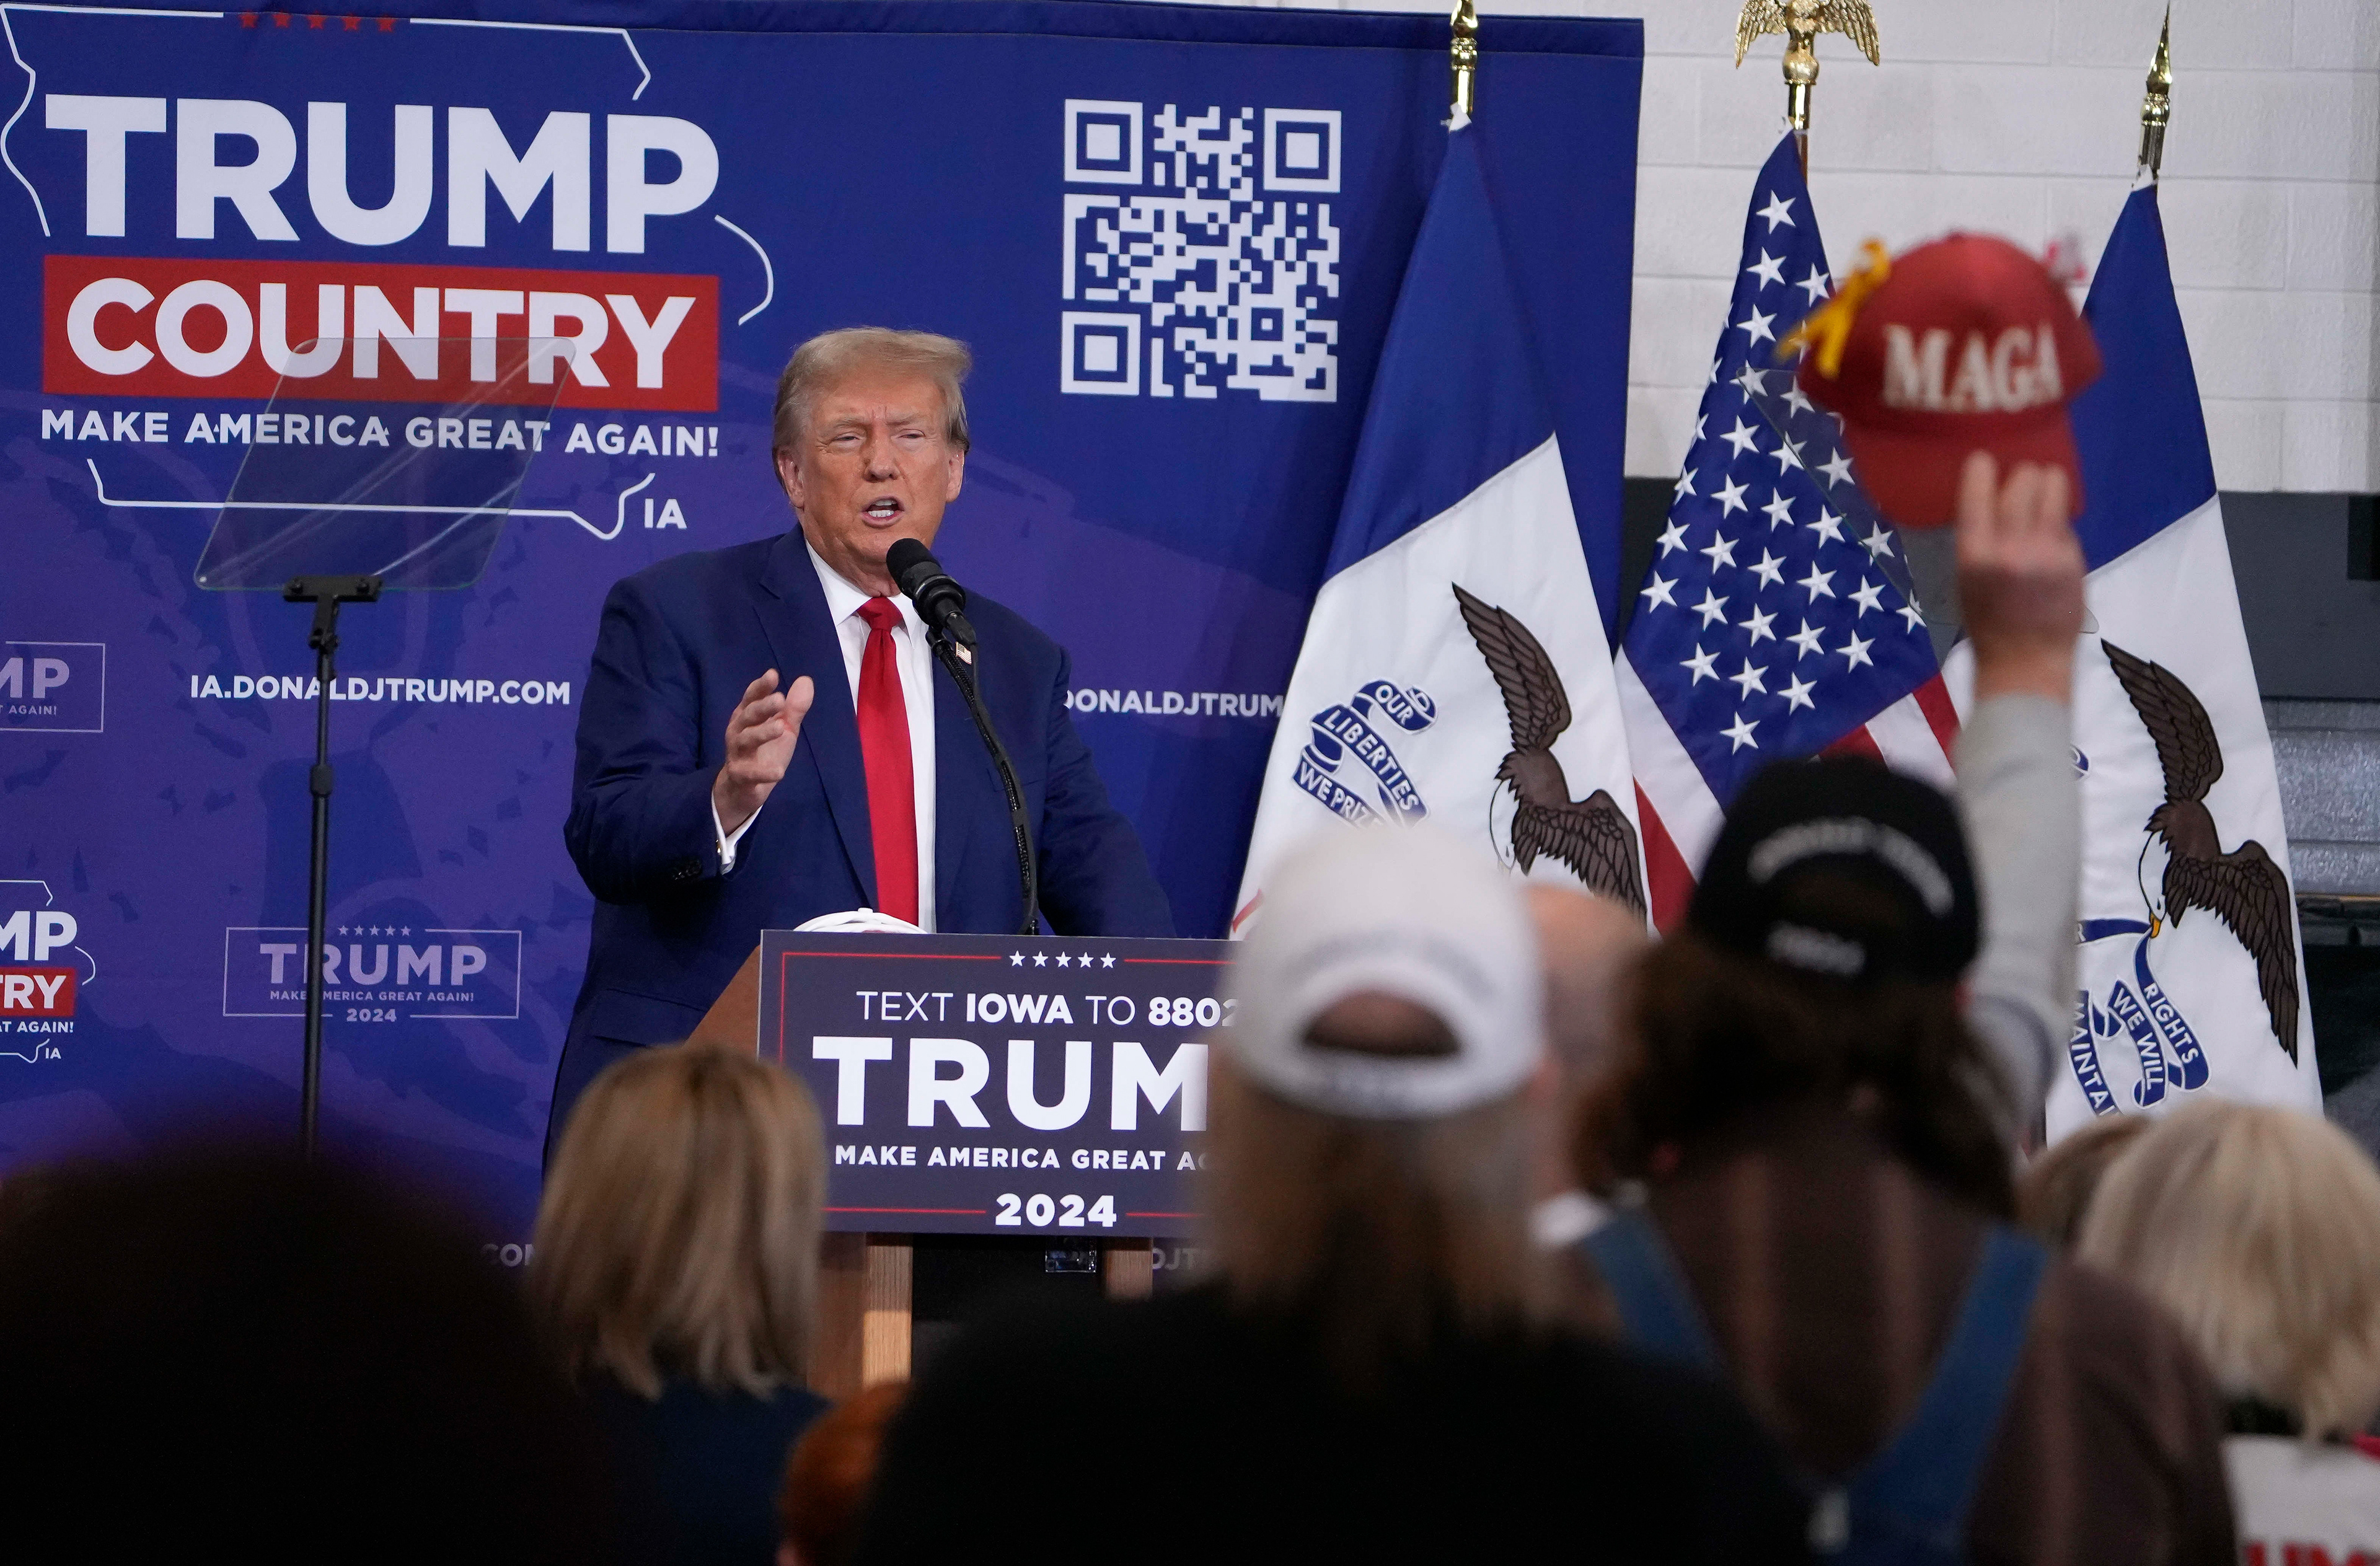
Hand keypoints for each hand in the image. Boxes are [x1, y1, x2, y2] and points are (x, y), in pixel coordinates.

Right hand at [713, 670, 813, 833]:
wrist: (743, 788)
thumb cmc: (764, 751)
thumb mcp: (783, 728)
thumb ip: (793, 708)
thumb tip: (806, 680)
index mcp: (747, 717)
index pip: (752, 698)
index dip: (761, 687)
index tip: (772, 675)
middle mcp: (738, 731)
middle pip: (748, 716)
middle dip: (762, 707)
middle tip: (780, 699)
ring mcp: (737, 754)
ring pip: (747, 740)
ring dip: (762, 733)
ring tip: (780, 728)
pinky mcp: (741, 776)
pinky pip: (751, 774)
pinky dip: (764, 773)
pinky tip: (779, 772)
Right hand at [1956, 451, 2084, 703]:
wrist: (2026, 663)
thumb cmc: (1987, 624)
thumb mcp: (1965, 580)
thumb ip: (1978, 539)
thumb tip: (1991, 496)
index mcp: (1973, 554)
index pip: (1976, 492)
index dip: (1981, 467)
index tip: (1983, 461)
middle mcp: (2011, 547)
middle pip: (2023, 478)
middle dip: (2022, 474)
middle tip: (2021, 481)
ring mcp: (2047, 551)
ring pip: (2053, 487)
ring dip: (2047, 482)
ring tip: (2043, 489)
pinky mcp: (2074, 558)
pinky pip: (2065, 521)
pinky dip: (2057, 521)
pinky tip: (2050, 535)